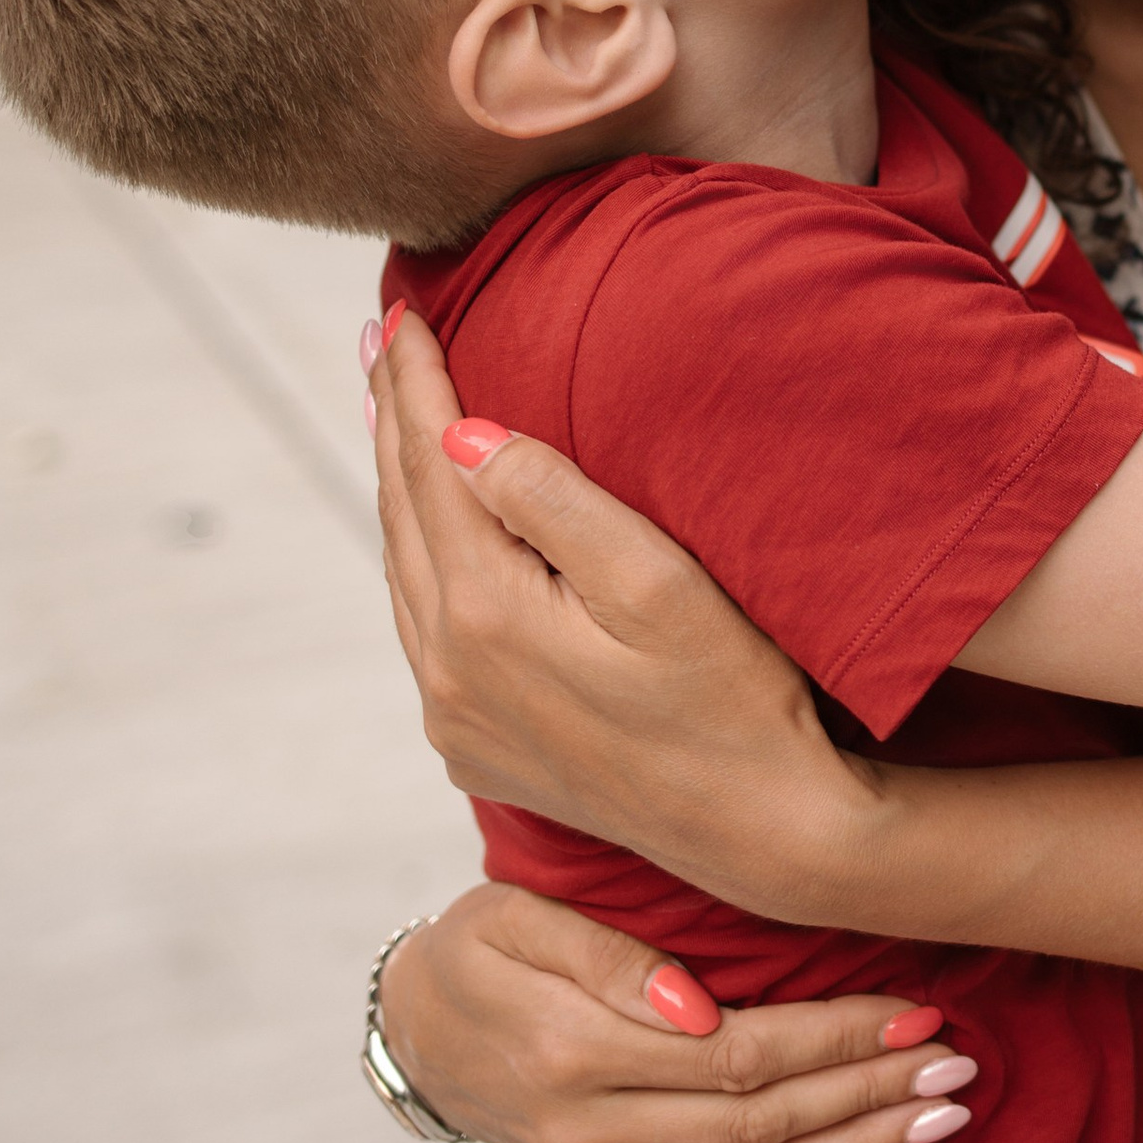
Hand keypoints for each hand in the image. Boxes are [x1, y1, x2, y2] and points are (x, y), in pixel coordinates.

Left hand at [369, 306, 875, 916]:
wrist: (762, 832)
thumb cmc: (734, 694)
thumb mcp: (658, 582)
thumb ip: (554, 500)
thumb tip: (459, 433)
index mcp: (485, 614)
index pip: (430, 463)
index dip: (417, 380)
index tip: (401, 309)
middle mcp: (446, 670)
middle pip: (401, 513)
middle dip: (391, 418)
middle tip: (380, 338)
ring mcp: (454, 718)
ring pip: (404, 573)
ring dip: (400, 488)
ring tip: (392, 415)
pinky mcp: (475, 749)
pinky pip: (423, 631)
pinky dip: (420, 561)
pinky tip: (433, 534)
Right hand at [378, 884, 980, 1142]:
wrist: (416, 1030)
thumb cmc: (477, 950)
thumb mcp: (516, 921)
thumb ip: (607, 960)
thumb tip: (698, 1006)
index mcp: (578, 1056)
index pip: (739, 1055)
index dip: (834, 1038)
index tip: (915, 1009)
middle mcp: (600, 1133)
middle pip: (763, 1121)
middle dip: (870, 1092)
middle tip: (958, 1063)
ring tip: (944, 1117)